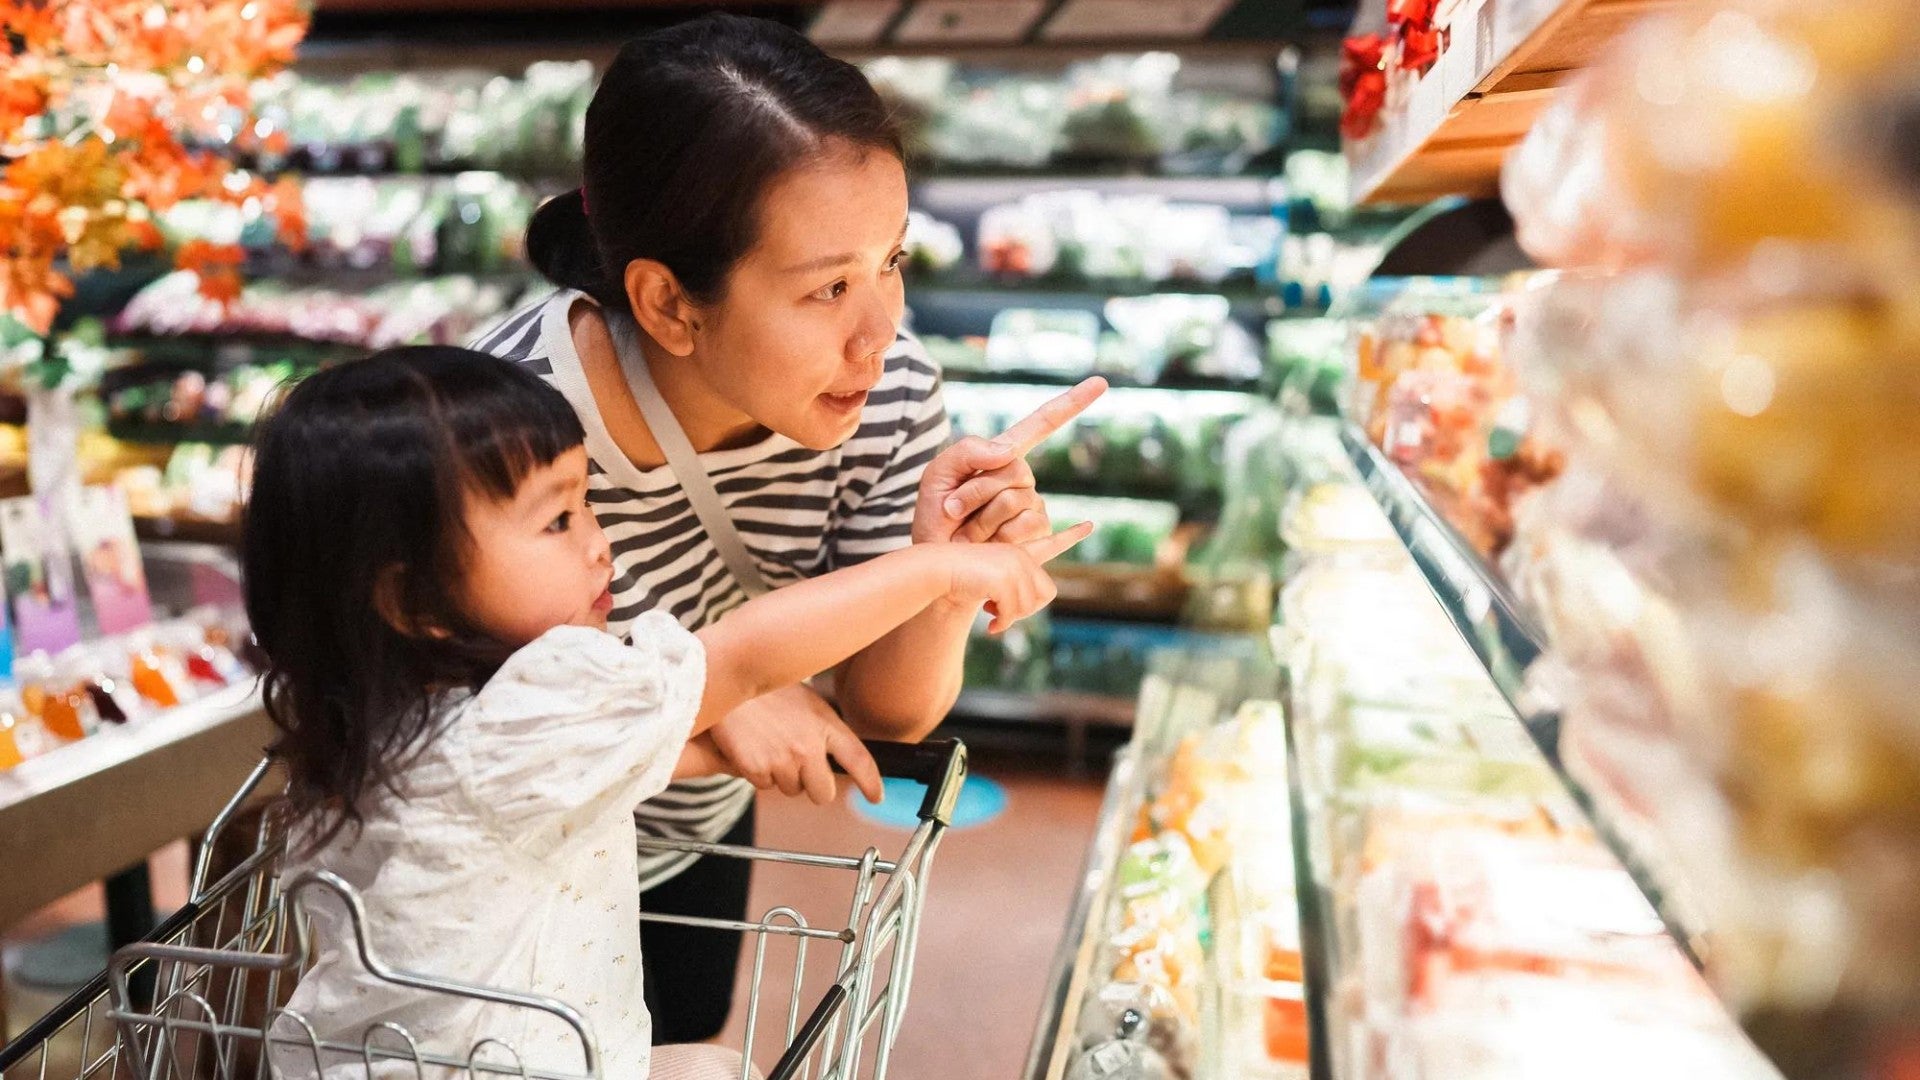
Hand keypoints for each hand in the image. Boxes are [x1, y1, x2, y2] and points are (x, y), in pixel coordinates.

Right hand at [705, 684, 884, 804]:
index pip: (859, 760)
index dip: (871, 783)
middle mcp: (808, 745)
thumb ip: (821, 729)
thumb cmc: (766, 689)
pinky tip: (752, 746)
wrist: (728, 677)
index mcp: (825, 724)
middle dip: (813, 786)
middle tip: (798, 766)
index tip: (876, 796)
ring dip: (781, 775)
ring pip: (790, 789)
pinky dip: (757, 772)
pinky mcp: (756, 767)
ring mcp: (782, 758)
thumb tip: (832, 756)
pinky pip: (763, 785)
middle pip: (823, 792)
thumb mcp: (806, 700)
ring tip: (768, 743)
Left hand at [914, 377, 1106, 544]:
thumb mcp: (938, 474)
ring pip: (1016, 500)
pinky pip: (1027, 527)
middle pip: (1014, 469)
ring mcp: (1035, 506)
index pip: (1042, 424)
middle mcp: (1025, 479)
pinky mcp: (1040, 536)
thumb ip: (968, 451)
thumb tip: (1011, 451)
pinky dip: (1006, 536)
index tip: (1101, 383)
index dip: (1071, 403)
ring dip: (980, 519)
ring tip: (966, 533)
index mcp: (1003, 456)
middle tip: (953, 510)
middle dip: (975, 490)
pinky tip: (1085, 526)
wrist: (938, 562)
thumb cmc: (936, 517)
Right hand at [942, 523, 1092, 632]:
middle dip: (1026, 610)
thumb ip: (1008, 590)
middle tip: (1000, 615)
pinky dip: (1002, 623)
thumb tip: (1018, 611)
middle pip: (1045, 593)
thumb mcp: (987, 583)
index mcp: (1017, 552)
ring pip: (1031, 605)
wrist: (934, 570)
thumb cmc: (955, 577)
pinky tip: (989, 624)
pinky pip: (1014, 611)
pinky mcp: (1005, 577)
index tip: (1090, 524)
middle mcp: (1020, 556)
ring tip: (991, 617)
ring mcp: (1014, 564)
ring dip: (1010, 618)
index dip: (1072, 535)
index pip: (1051, 543)